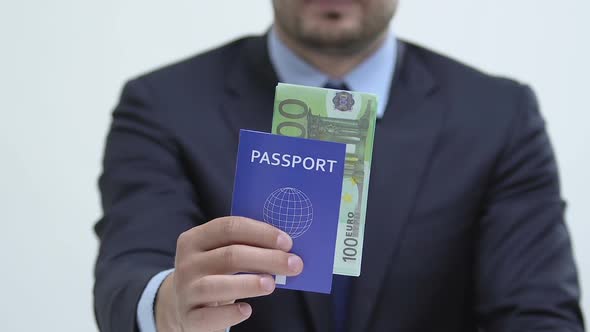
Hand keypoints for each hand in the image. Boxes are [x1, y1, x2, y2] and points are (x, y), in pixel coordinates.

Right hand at [155, 216, 303, 331]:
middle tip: (294, 264)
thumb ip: (245, 246)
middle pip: (230, 255)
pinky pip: (208, 316)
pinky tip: (247, 310)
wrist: (183, 304)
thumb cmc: (214, 273)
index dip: (260, 232)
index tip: (287, 242)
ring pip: (217, 285)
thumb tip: (285, 248)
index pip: (229, 227)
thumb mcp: (220, 253)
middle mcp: (187, 263)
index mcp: (195, 238)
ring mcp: (185, 290)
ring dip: (248, 283)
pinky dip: (229, 313)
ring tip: (272, 284)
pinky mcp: (188, 316)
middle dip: (267, 258)